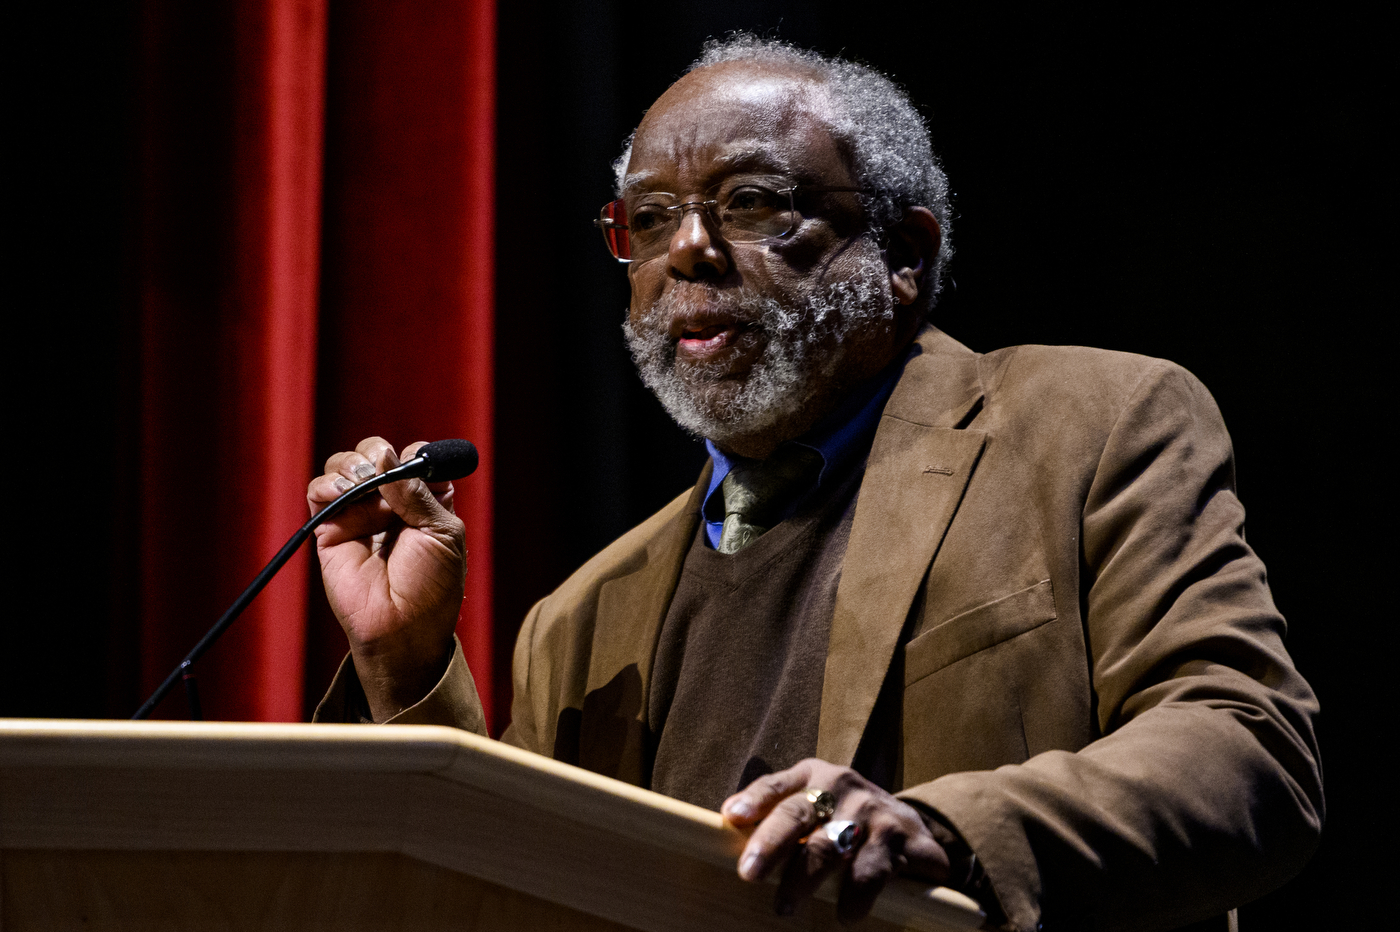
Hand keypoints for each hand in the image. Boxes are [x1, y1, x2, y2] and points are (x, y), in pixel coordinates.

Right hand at [308, 437, 465, 720]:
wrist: (401, 628)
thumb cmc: (431, 587)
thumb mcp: (442, 534)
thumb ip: (417, 492)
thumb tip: (386, 455)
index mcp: (425, 501)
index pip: (415, 457)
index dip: (414, 456)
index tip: (415, 466)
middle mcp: (391, 503)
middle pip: (376, 454)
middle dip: (377, 453)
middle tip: (382, 473)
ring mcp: (359, 514)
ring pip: (346, 465)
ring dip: (351, 464)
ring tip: (360, 484)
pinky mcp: (330, 528)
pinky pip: (319, 491)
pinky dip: (327, 483)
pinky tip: (341, 493)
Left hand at [721, 759, 949, 923]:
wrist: (913, 826)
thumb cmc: (846, 817)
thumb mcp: (815, 802)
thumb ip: (775, 806)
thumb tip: (730, 816)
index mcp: (815, 777)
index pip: (777, 786)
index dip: (755, 800)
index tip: (734, 816)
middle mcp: (843, 788)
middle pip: (799, 814)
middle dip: (772, 843)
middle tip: (749, 873)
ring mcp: (874, 812)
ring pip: (833, 845)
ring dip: (806, 877)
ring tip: (785, 906)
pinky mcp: (905, 840)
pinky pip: (875, 870)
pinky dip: (858, 895)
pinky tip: (846, 915)